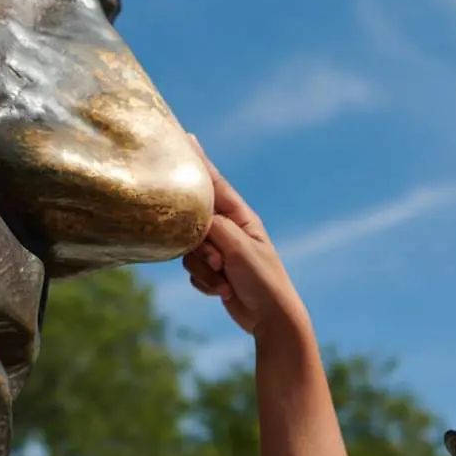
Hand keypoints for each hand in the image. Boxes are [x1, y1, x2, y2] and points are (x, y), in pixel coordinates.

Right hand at [181, 136, 304, 338]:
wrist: (271, 320)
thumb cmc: (263, 280)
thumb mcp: (237, 248)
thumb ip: (212, 225)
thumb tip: (193, 214)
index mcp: (240, 216)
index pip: (214, 183)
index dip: (198, 161)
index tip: (185, 136)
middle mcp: (228, 229)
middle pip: (192, 222)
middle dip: (199, 245)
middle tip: (218, 261)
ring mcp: (219, 250)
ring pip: (188, 250)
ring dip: (203, 269)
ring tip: (224, 279)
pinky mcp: (213, 271)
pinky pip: (192, 271)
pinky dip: (205, 283)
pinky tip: (223, 291)